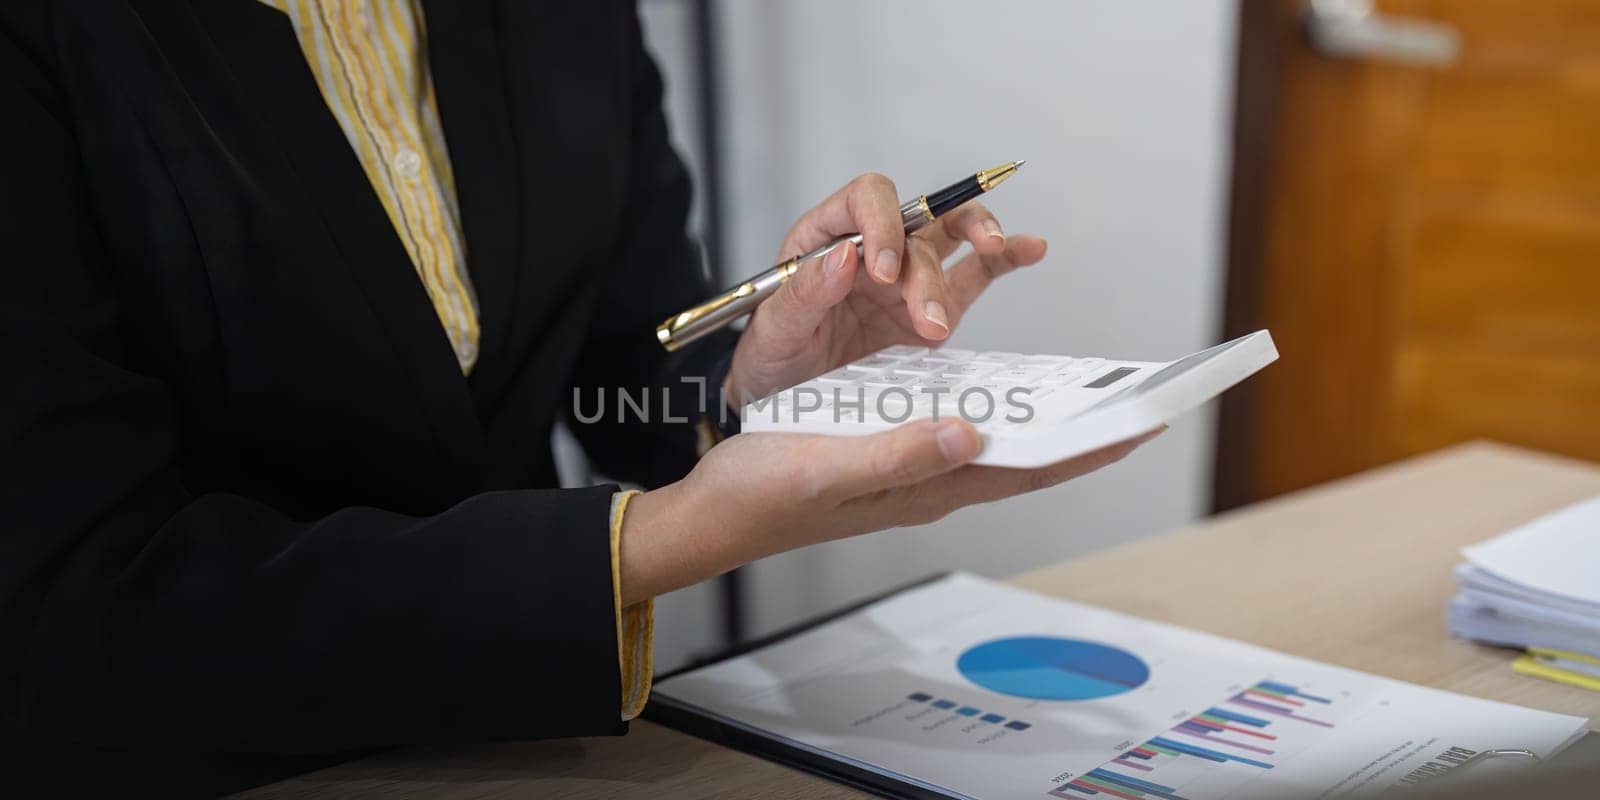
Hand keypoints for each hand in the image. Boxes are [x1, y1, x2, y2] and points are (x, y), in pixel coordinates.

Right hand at [617, 420, 1161, 605]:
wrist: (717, 512)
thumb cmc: (767, 491)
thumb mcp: (833, 466)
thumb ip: (902, 454)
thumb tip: (974, 432)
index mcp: (927, 486)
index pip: (1027, 468)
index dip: (1087, 449)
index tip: (1143, 426)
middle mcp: (930, 480)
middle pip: (1026, 459)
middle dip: (1082, 435)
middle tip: (1133, 405)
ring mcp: (912, 470)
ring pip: (997, 446)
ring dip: (1043, 424)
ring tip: (1087, 396)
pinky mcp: (890, 453)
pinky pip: (958, 431)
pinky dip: (994, 412)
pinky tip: (998, 391)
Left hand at [724, 173, 1048, 403]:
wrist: (783, 397)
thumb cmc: (771, 356)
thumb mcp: (773, 329)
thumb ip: (804, 292)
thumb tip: (844, 255)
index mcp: (827, 236)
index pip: (867, 199)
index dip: (882, 224)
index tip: (881, 271)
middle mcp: (872, 246)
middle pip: (917, 228)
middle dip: (925, 272)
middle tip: (925, 318)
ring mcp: (906, 274)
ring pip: (953, 235)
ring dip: (979, 240)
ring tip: (996, 248)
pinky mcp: (932, 305)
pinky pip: (977, 271)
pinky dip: (1006, 258)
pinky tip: (1031, 249)